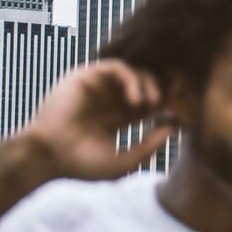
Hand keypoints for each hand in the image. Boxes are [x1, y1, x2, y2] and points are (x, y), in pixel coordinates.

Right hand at [21, 62, 172, 181]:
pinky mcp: (86, 77)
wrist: (49, 156)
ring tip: (155, 104)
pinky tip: (137, 100)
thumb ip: (150, 145)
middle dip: (165, 94)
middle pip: (146, 86)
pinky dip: (133, 79)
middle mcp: (108, 100)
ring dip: (151, 85)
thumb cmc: (83, 165)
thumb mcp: (126, 160)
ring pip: (135, 73)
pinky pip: (117, 67)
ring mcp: (97, 88)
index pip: (150, 106)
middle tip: (174, 106)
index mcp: (117, 118)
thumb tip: (174, 126)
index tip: (182, 118)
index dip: (168, 109)